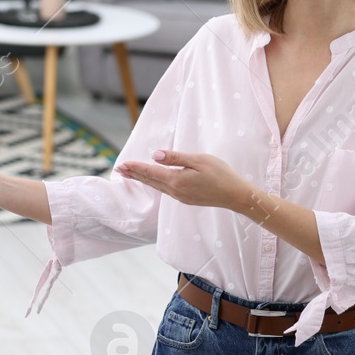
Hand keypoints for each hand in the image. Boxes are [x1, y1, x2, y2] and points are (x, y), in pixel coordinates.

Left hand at [116, 149, 248, 210]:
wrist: (235, 195)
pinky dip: (155, 184)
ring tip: (131, 175)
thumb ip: (175, 158)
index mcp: (176, 180)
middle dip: (134, 174)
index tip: (122, 164)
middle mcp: (175, 191)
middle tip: (119, 169)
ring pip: (157, 187)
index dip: (136, 167)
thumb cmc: (220, 174)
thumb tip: (154, 155)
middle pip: (150, 181)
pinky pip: (166, 191)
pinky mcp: (187, 199)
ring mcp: (181, 197)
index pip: (150, 172)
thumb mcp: (198, 160)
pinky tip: (154, 182)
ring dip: (143, 180)